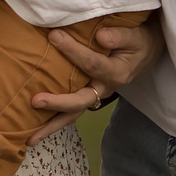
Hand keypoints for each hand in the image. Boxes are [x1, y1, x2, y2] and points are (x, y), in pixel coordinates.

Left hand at [25, 16, 165, 141]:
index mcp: (116, 72)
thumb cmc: (137, 42)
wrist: (145, 54)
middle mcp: (104, 89)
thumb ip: (120, 36)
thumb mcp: (135, 36)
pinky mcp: (86, 97)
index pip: (92, 64)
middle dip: (57, 103)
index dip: (73, 50)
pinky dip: (51, 121)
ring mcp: (95, 96)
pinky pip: (68, 112)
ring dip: (51, 126)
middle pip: (80, 101)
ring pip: (72, 114)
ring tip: (29, 139)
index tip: (54, 35)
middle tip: (35, 102)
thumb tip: (100, 36)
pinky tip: (32, 130)